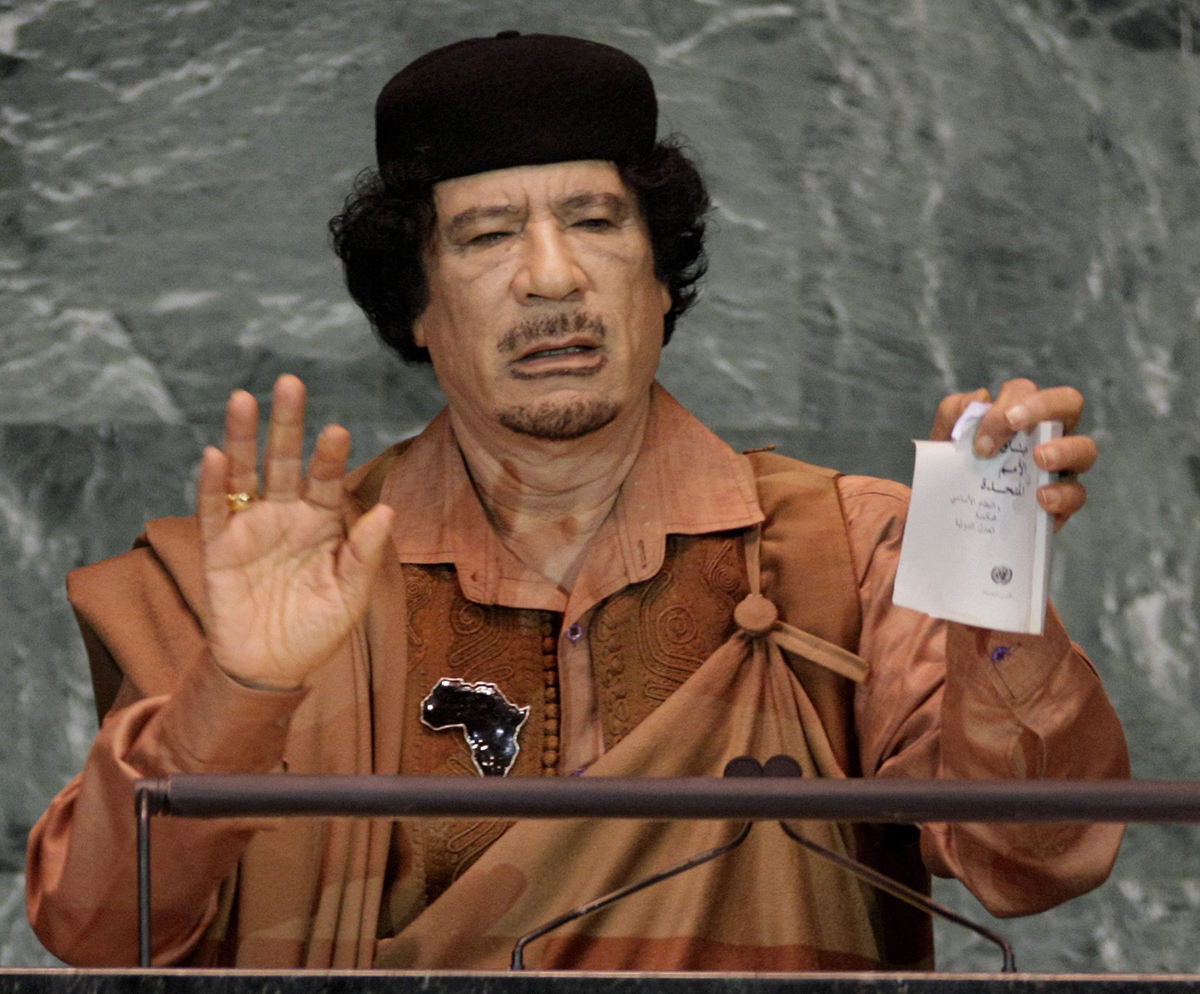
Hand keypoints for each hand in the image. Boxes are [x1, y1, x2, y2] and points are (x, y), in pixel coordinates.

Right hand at [196, 375, 394, 688]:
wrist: (274, 669)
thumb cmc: (319, 630)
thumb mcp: (351, 596)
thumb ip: (365, 553)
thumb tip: (387, 510)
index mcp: (322, 522)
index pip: (325, 478)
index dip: (329, 455)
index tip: (336, 430)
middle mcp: (285, 515)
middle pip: (284, 460)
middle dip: (287, 423)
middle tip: (291, 383)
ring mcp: (250, 528)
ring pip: (244, 473)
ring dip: (241, 437)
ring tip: (244, 399)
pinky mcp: (218, 549)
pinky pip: (214, 511)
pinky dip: (213, 485)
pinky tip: (214, 455)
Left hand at [931, 378, 1095, 531]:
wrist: (949, 513)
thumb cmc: (956, 468)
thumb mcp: (945, 440)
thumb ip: (954, 413)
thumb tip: (977, 400)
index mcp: (1019, 414)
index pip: (1025, 391)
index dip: (1009, 402)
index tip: (983, 436)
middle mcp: (1047, 434)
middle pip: (1069, 402)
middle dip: (1042, 407)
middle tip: (1013, 424)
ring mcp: (1060, 467)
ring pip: (1085, 448)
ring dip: (1064, 450)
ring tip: (1039, 459)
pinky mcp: (1062, 502)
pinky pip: (1077, 494)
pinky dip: (1062, 494)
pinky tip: (1041, 498)